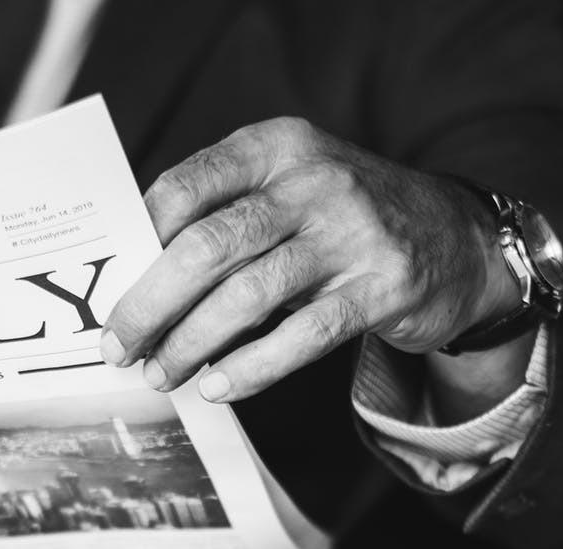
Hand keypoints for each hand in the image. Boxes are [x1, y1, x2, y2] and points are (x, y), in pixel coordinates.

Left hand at [100, 117, 519, 401]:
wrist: (457, 239)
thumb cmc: (345, 223)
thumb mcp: (289, 190)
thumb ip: (226, 217)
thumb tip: (137, 281)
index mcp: (276, 146)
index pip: (186, 186)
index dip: (137, 240)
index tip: (105, 288)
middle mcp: (312, 181)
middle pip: (207, 246)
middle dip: (149, 304)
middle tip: (118, 347)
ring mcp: (350, 235)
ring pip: (248, 296)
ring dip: (191, 343)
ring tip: (161, 374)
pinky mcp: (379, 289)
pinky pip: (302, 336)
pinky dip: (250, 368)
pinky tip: (217, 387)